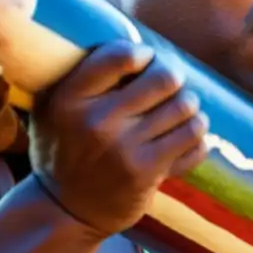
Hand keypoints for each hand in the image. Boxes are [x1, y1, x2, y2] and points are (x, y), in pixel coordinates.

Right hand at [29, 40, 209, 236]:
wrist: (66, 211)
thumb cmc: (65, 148)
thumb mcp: (55, 108)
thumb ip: (85, 76)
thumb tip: (136, 41)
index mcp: (69, 98)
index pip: (120, 55)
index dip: (142, 54)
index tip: (144, 62)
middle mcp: (96, 122)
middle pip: (164, 79)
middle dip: (174, 79)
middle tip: (171, 86)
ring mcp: (124, 150)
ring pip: (185, 109)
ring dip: (190, 106)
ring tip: (183, 109)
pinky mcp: (147, 174)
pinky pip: (194, 141)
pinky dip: (197, 135)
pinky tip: (185, 136)